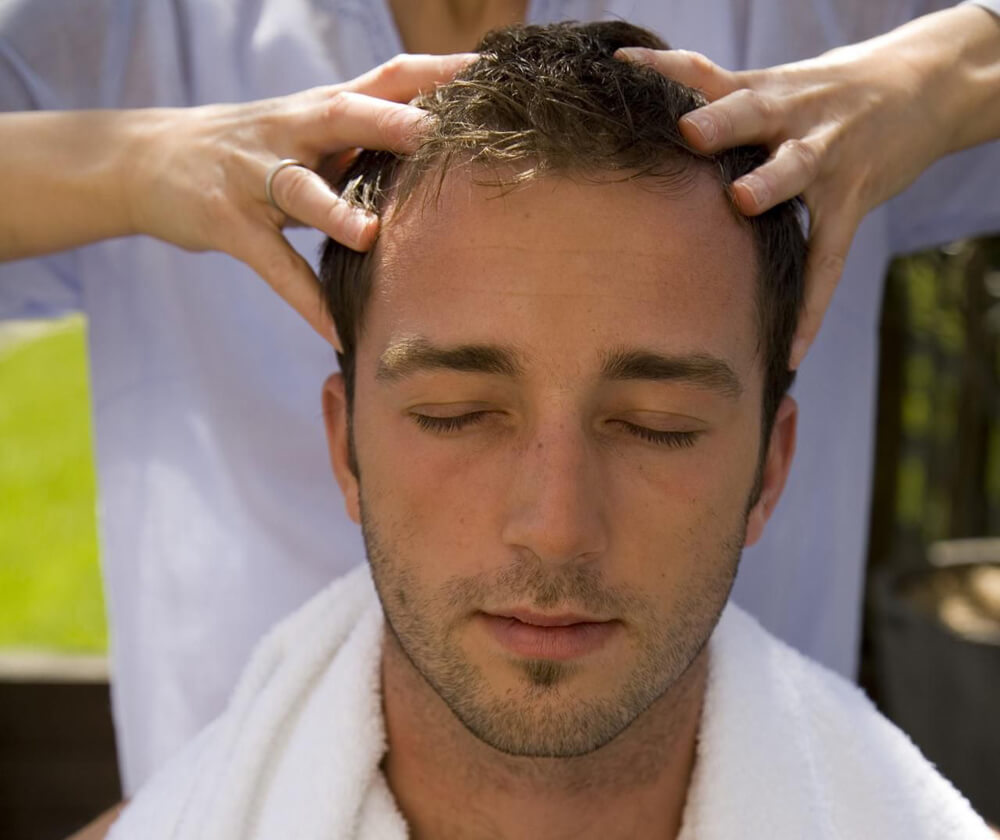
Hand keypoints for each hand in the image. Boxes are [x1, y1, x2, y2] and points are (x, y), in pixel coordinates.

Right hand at [123, 53, 474, 347]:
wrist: (146, 157)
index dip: (438, 73)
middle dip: (395, 123)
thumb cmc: (249, 148)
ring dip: (336, 211)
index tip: (492, 74)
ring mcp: (254, 175)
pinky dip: (306, 300)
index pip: (387, 78)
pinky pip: (274, 266)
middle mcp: (290, 131)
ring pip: (301, 189)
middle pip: (347, 115)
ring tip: (371, 236)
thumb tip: (434, 149)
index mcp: (319, 107)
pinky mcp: (229, 223)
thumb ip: (362, 137)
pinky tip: (338, 331)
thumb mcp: (304, 131)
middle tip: (446, 135)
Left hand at [617, 5, 997, 367]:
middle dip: (722, 122)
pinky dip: (810, 308)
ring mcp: (828, 158)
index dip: (671, 72)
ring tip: (742, 199)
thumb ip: (709, 88)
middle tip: (688, 131)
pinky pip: (829, 260)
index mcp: (764, 89)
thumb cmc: (822, 92)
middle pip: (754, 112)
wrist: (922, 85)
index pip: (709, 75)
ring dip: (770, 182)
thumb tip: (632, 80)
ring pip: (797, 168)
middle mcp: (794, 117)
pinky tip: (790, 353)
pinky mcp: (852, 202)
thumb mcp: (772, 81)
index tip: (629, 69)